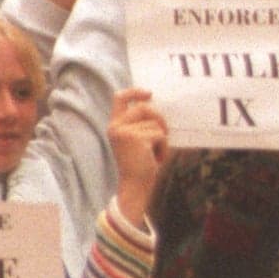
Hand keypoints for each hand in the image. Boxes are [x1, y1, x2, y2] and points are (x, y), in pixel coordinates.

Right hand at [108, 90, 168, 227]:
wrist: (134, 185)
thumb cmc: (140, 164)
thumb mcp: (137, 140)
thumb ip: (140, 124)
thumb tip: (154, 105)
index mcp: (115, 125)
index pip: (120, 98)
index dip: (135, 92)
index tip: (149, 94)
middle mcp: (116, 126)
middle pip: (145, 108)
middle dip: (160, 119)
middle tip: (164, 135)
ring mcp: (125, 131)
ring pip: (155, 123)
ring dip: (162, 138)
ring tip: (155, 153)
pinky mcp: (136, 138)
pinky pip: (160, 135)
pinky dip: (164, 147)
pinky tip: (156, 159)